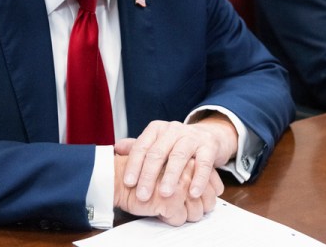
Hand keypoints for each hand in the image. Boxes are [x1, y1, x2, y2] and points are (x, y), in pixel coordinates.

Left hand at [116, 113, 236, 202]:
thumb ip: (137, 147)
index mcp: (157, 129)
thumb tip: (116, 149)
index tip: (128, 183)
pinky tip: (193, 193)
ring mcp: (192, 137)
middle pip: (158, 152)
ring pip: (179, 156)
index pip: (142, 146)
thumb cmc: (176, 144)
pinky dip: (198, 179)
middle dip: (149, 175)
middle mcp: (173, 130)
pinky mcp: (209, 146)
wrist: (208, 135)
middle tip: (143, 195)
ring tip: (165, 194)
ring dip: (171, 176)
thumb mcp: (156, 143)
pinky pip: (203, 163)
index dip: (134, 165)